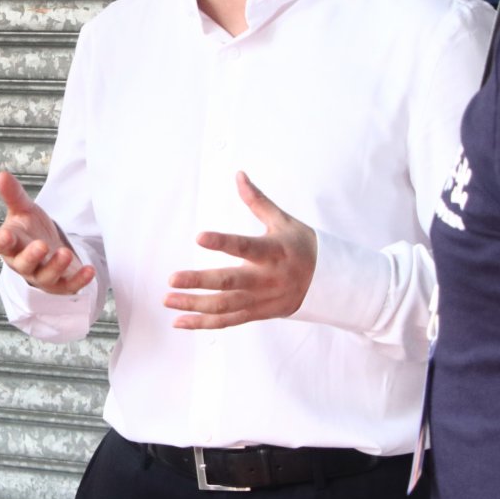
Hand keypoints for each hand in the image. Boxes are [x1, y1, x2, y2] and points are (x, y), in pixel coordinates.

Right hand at [0, 170, 93, 294]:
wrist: (48, 251)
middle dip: (32, 256)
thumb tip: (2, 174)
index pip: (1, 245)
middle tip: (41, 246)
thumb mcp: (23, 210)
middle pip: (23, 264)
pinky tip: (89, 270)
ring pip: (45, 276)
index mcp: (11, 244)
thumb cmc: (30, 231)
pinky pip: (69, 286)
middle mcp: (23, 263)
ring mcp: (41, 276)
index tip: (6, 235)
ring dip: (55, 267)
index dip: (2, 241)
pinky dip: (79, 280)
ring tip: (65, 253)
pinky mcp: (60, 285)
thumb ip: (13, 195)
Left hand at [165, 171, 317, 329]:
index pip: (244, 246)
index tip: (199, 237)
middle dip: (199, 282)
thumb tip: (239, 174)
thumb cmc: (303, 246)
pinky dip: (203, 324)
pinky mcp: (258, 313)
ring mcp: (261, 299)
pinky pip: (228, 322)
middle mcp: (266, 278)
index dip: (222, 242)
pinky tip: (179, 321)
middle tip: (172, 279)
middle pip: (229, 282)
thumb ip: (257, 200)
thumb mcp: (283, 221)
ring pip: (225, 306)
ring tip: (168, 300)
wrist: (332, 283)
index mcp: (273, 251)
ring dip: (194, 305)